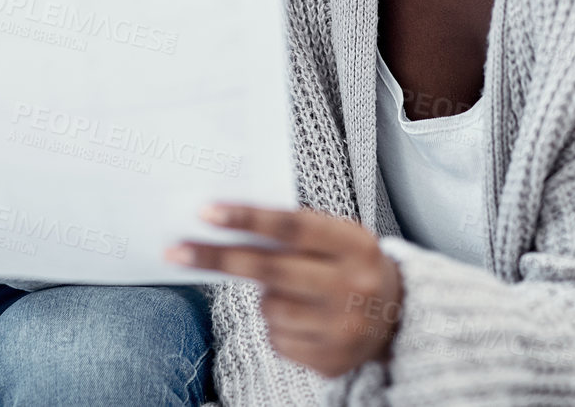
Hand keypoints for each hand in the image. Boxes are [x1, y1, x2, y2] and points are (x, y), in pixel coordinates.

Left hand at [168, 204, 402, 376]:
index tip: (206, 213)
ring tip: (291, 291)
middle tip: (177, 251)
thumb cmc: (351, 265)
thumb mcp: (338, 236)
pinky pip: (278, 339)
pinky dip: (278, 326)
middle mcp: (352, 287)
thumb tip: (228, 222)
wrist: (397, 318)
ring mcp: (343, 328)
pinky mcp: (331, 361)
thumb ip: (295, 229)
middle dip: (218, 258)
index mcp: (355, 245)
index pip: (292, 227)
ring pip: (269, 308)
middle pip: (270, 269)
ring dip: (264, 297)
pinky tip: (303, 318)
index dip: (247, 218)